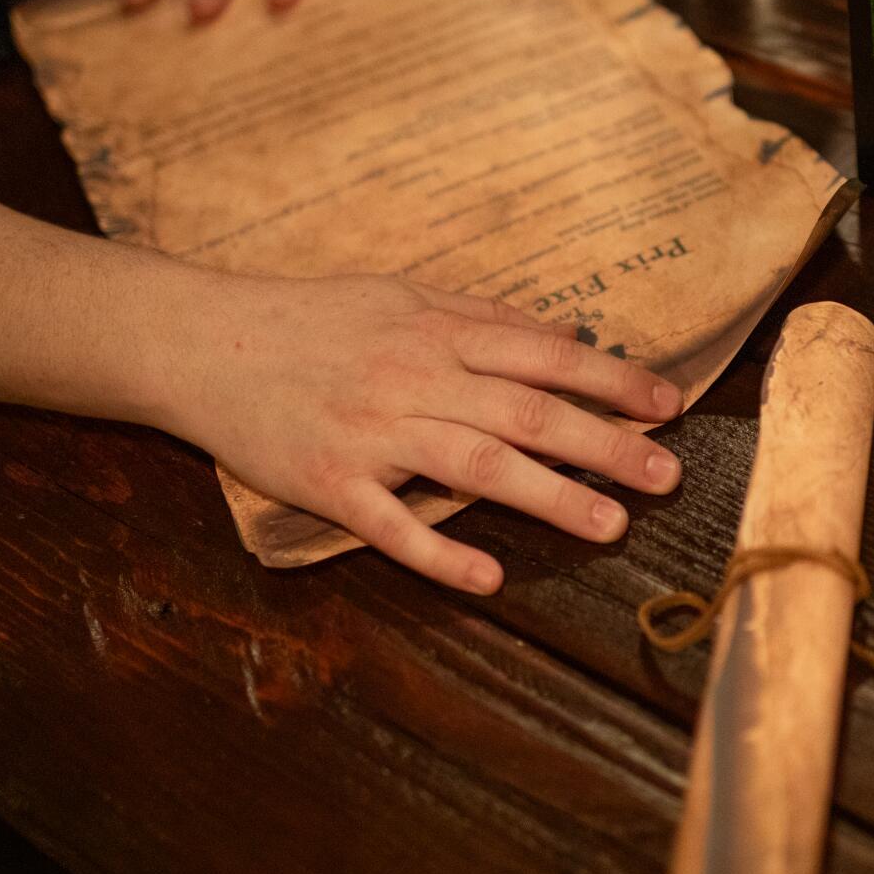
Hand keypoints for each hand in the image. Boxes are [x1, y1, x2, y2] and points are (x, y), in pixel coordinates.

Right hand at [161, 273, 685, 592]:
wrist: (204, 344)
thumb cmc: (311, 320)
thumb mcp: (402, 296)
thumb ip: (485, 318)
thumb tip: (569, 336)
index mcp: (438, 333)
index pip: (545, 358)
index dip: (613, 382)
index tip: (669, 408)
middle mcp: (415, 381)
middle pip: (527, 414)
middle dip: (605, 444)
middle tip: (667, 476)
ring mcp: (374, 435)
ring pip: (476, 466)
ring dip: (549, 496)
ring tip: (611, 526)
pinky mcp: (330, 484)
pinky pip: (392, 525)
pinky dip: (441, 551)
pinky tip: (489, 577)